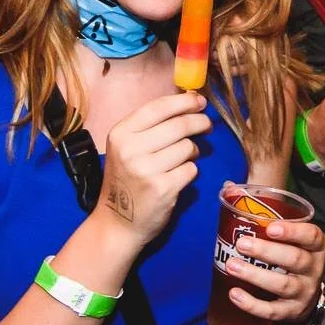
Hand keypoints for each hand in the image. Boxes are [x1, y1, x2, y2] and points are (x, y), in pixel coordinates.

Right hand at [95, 92, 211, 246]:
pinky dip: (190, 170)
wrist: (117, 223)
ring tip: (186, 157)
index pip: (158, 107)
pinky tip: (180, 175)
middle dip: (199, 122)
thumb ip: (151, 126)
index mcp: (121, 133)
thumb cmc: (126, 180)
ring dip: (193, 151)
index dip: (183, 101)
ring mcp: (146, 170)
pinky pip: (191, 169)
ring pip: (187, 147)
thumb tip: (190, 100)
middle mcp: (131, 149)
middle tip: (207, 125)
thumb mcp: (126, 147)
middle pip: (179, 125)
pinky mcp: (163, 188)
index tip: (200, 101)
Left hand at [219, 207, 324, 324]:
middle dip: (267, 251)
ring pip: (283, 285)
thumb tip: (229, 187)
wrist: (304, 295)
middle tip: (241, 244)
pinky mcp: (291, 312)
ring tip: (231, 265)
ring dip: (256, 275)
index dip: (293, 231)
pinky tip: (234, 294)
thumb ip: (263, 212)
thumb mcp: (286, 235)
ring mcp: (304, 292)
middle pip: (295, 259)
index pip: (311, 235)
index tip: (270, 227)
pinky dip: (252, 304)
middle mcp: (314, 268)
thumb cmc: (289, 255)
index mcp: (316, 245)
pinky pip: (272, 311)